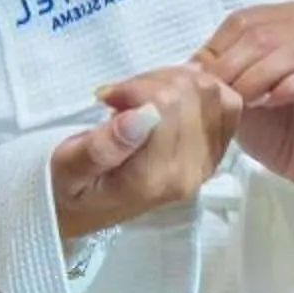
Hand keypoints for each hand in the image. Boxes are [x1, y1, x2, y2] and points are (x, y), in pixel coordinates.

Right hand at [51, 64, 241, 241]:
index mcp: (154, 177)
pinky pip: (227, 104)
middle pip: (196, 93)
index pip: (167, 104)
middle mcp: (192, 171)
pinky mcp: (216, 151)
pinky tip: (164, 99)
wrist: (87, 212)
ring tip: (141, 97)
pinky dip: (197, 89)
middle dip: (155, 81)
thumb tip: (140, 116)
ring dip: (176, 81)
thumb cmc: (69, 189)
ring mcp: (210, 161)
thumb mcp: (66, 170)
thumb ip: (101, 147)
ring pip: (215, 92)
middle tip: (122, 96)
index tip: (109, 98)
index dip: (136, 88)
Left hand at [196, 2, 293, 197]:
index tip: (201, 79)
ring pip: (293, 50)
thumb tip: (190, 65)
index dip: (217, 48)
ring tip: (245, 103)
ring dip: (259, 78)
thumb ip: (219, 73)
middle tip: (218, 95)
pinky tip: (272, 103)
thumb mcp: (236, 95)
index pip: (245, 21)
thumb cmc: (275, 126)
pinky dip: (290, 88)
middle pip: (265, 33)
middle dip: (233, 66)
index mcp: (288, 22)